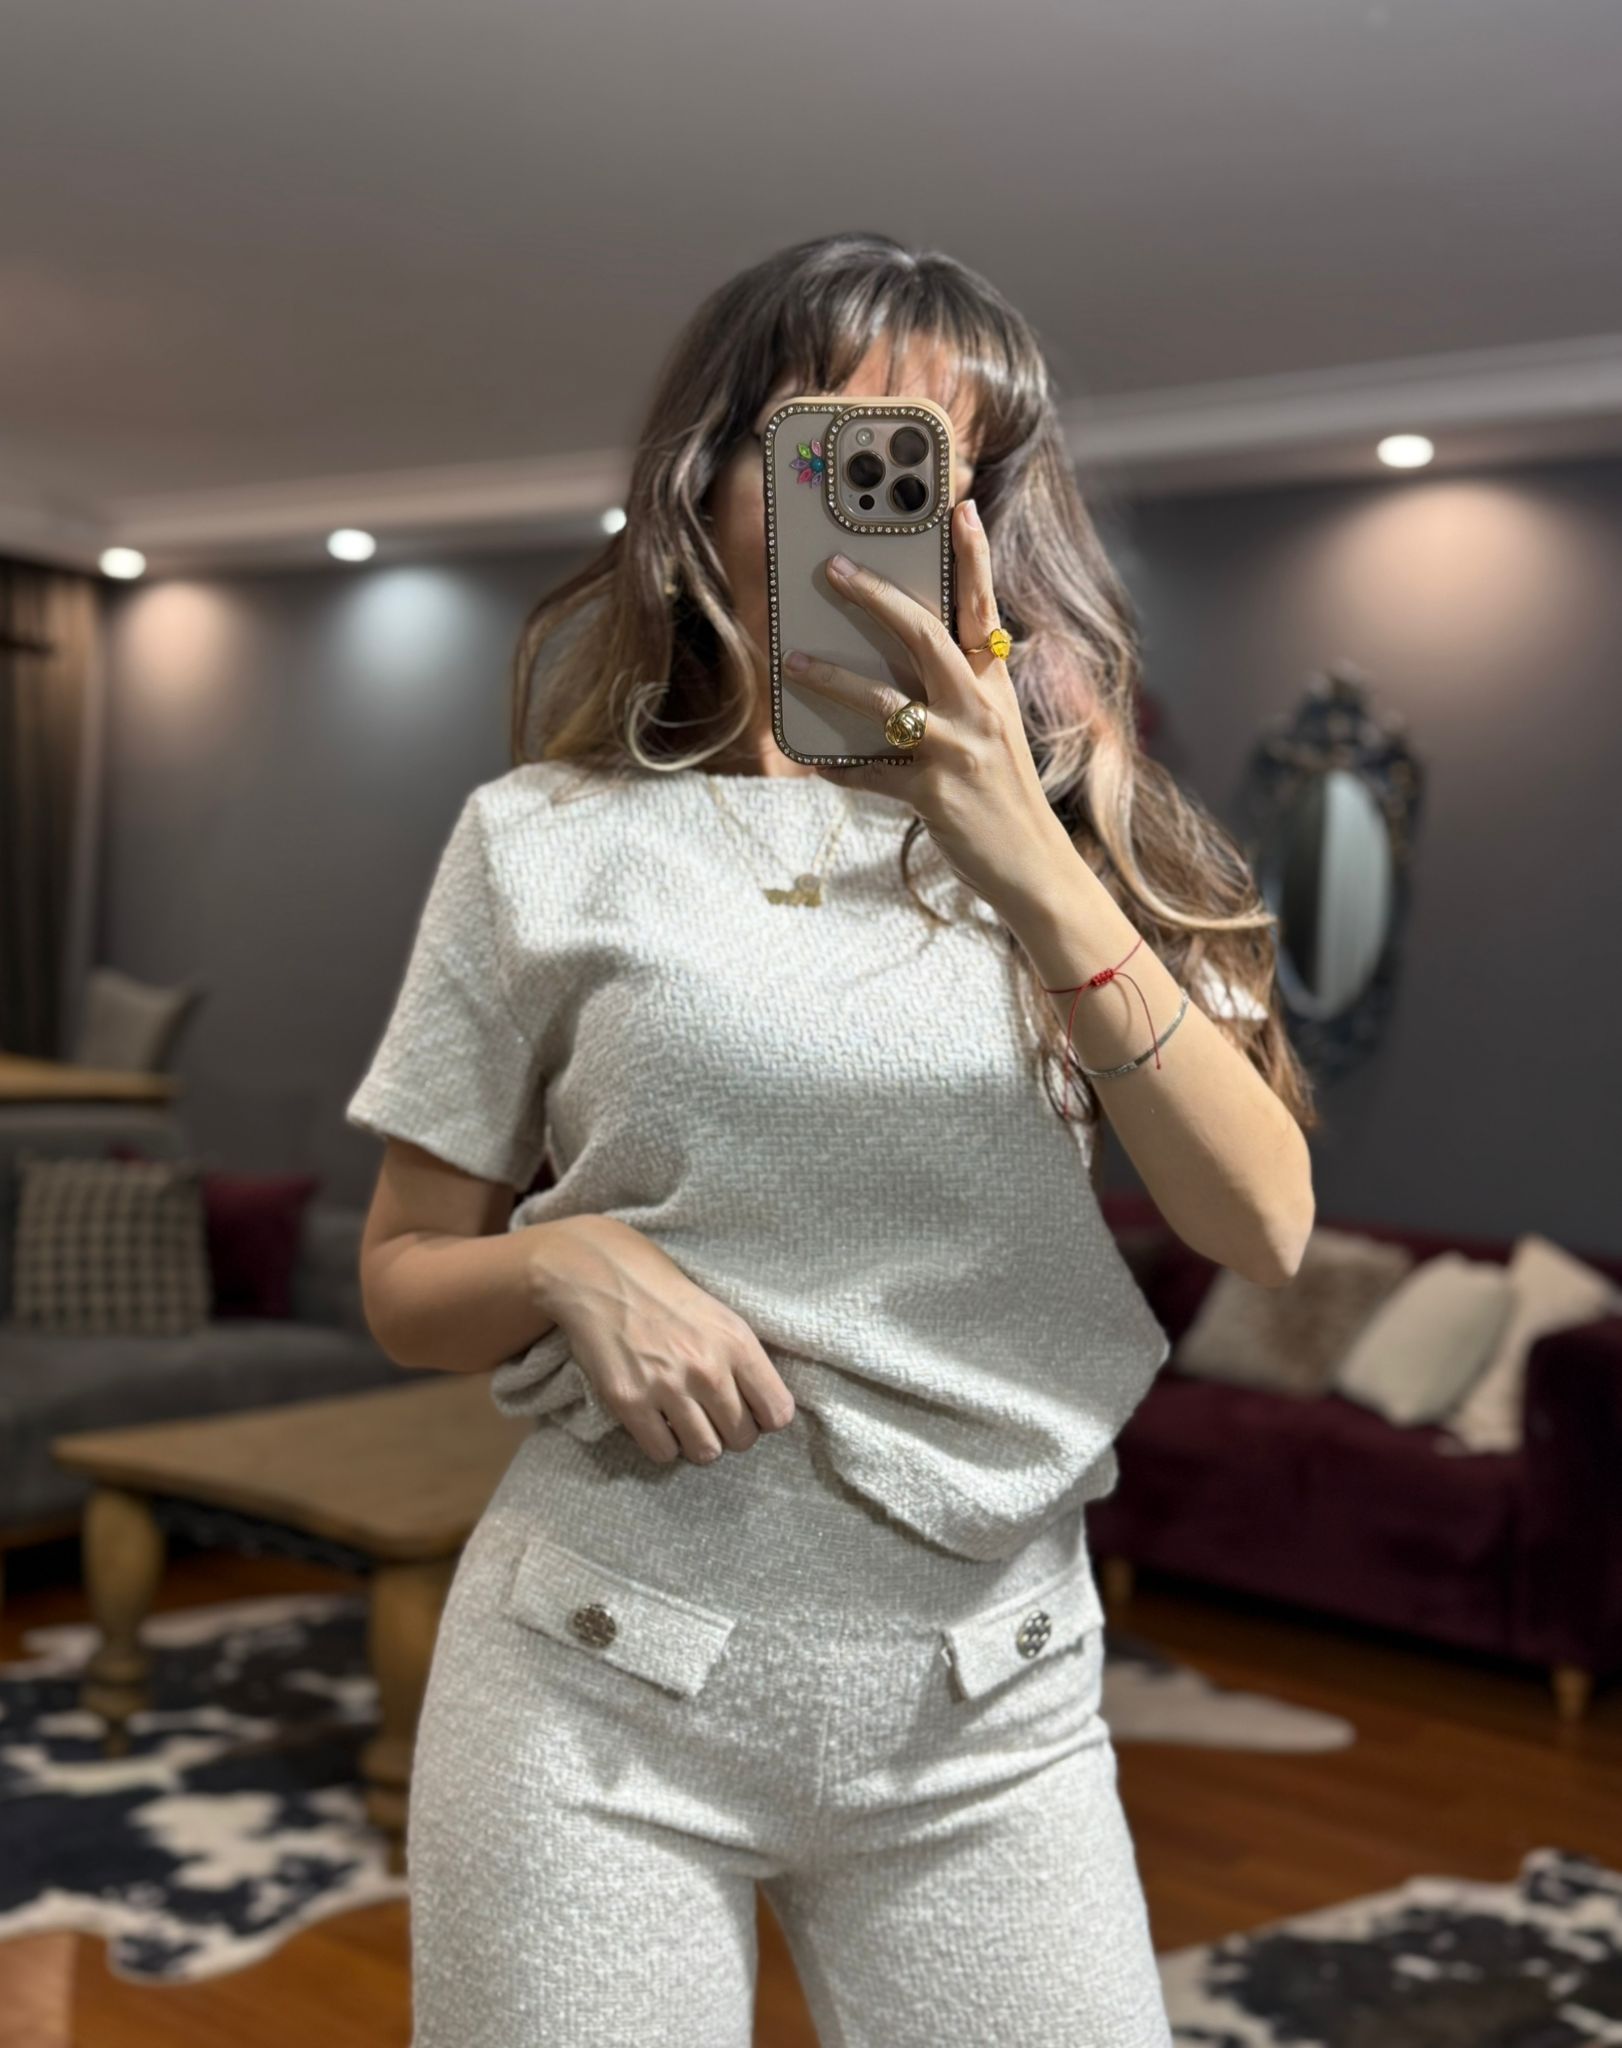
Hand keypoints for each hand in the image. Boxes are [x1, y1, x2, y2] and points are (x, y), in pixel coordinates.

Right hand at [536, 1215, 796, 1464]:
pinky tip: (659, 1423)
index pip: (777, 1412)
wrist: (601, 1276)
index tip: (751, 1413)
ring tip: (687, 1423)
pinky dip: (663, 1445)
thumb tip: (762, 1407)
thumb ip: (742, 1358)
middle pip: (742, 1438)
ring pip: (706, 1452)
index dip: (766, 1418)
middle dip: (731, 1433)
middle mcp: (708, 1369)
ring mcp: (668, 1387)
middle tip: (714, 1418)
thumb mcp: (720, 1313)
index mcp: (737, 1342)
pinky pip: (663, 1452)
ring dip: (698, 1444)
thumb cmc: (664, 1293)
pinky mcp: (630, 1402)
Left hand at [782, 498, 1071, 912]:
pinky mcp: (933, 795)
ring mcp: (956, 752)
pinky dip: (838, 765)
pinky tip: (813, 759)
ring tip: (791, 661)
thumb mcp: (992, 730)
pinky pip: (870, 774)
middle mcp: (978, 709)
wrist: (1035, 867)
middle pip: (925, 636)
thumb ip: (959, 690)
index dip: (973, 556)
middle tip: (832, 566)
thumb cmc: (1004, 793)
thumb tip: (894, 658)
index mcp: (993, 685)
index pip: (983, 608)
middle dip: (875, 596)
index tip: (958, 506)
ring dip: (832, 678)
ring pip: (885, 703)